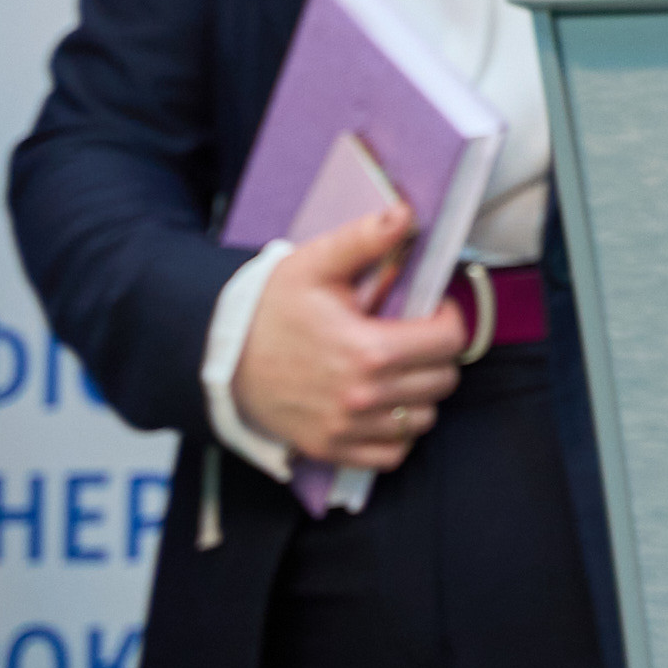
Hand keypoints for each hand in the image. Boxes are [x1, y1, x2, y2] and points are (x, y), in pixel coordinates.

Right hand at [231, 203, 463, 468]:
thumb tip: (406, 213)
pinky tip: (381, 405)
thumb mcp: (315, 264)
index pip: (449, 341)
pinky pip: (393, 454)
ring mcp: (347, 428)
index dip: (447, 319)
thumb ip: (365, 238)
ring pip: (422, 419)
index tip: (429, 311)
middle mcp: (363, 396)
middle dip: (436, 354)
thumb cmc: (270, 308)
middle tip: (413, 337)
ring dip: (419, 394)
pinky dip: (395, 433)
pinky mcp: (331, 449)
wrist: (218, 355)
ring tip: (396, 369)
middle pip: (442, 381)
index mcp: (368, 350)